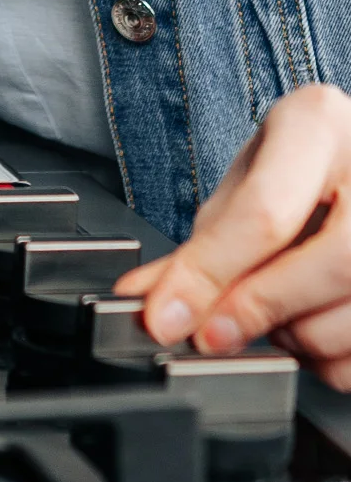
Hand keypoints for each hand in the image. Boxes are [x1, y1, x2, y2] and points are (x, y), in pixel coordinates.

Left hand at [115, 83, 350, 386]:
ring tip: (272, 316)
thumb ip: (201, 243)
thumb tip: (149, 300)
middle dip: (261, 309)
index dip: (210, 276)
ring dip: (302, 339)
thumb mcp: (248, 183)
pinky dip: (334, 359)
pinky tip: (314, 325)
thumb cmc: (303, 166)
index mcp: (321, 122)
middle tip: (215, 332)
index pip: (266, 212)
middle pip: (331, 264)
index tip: (169, 320)